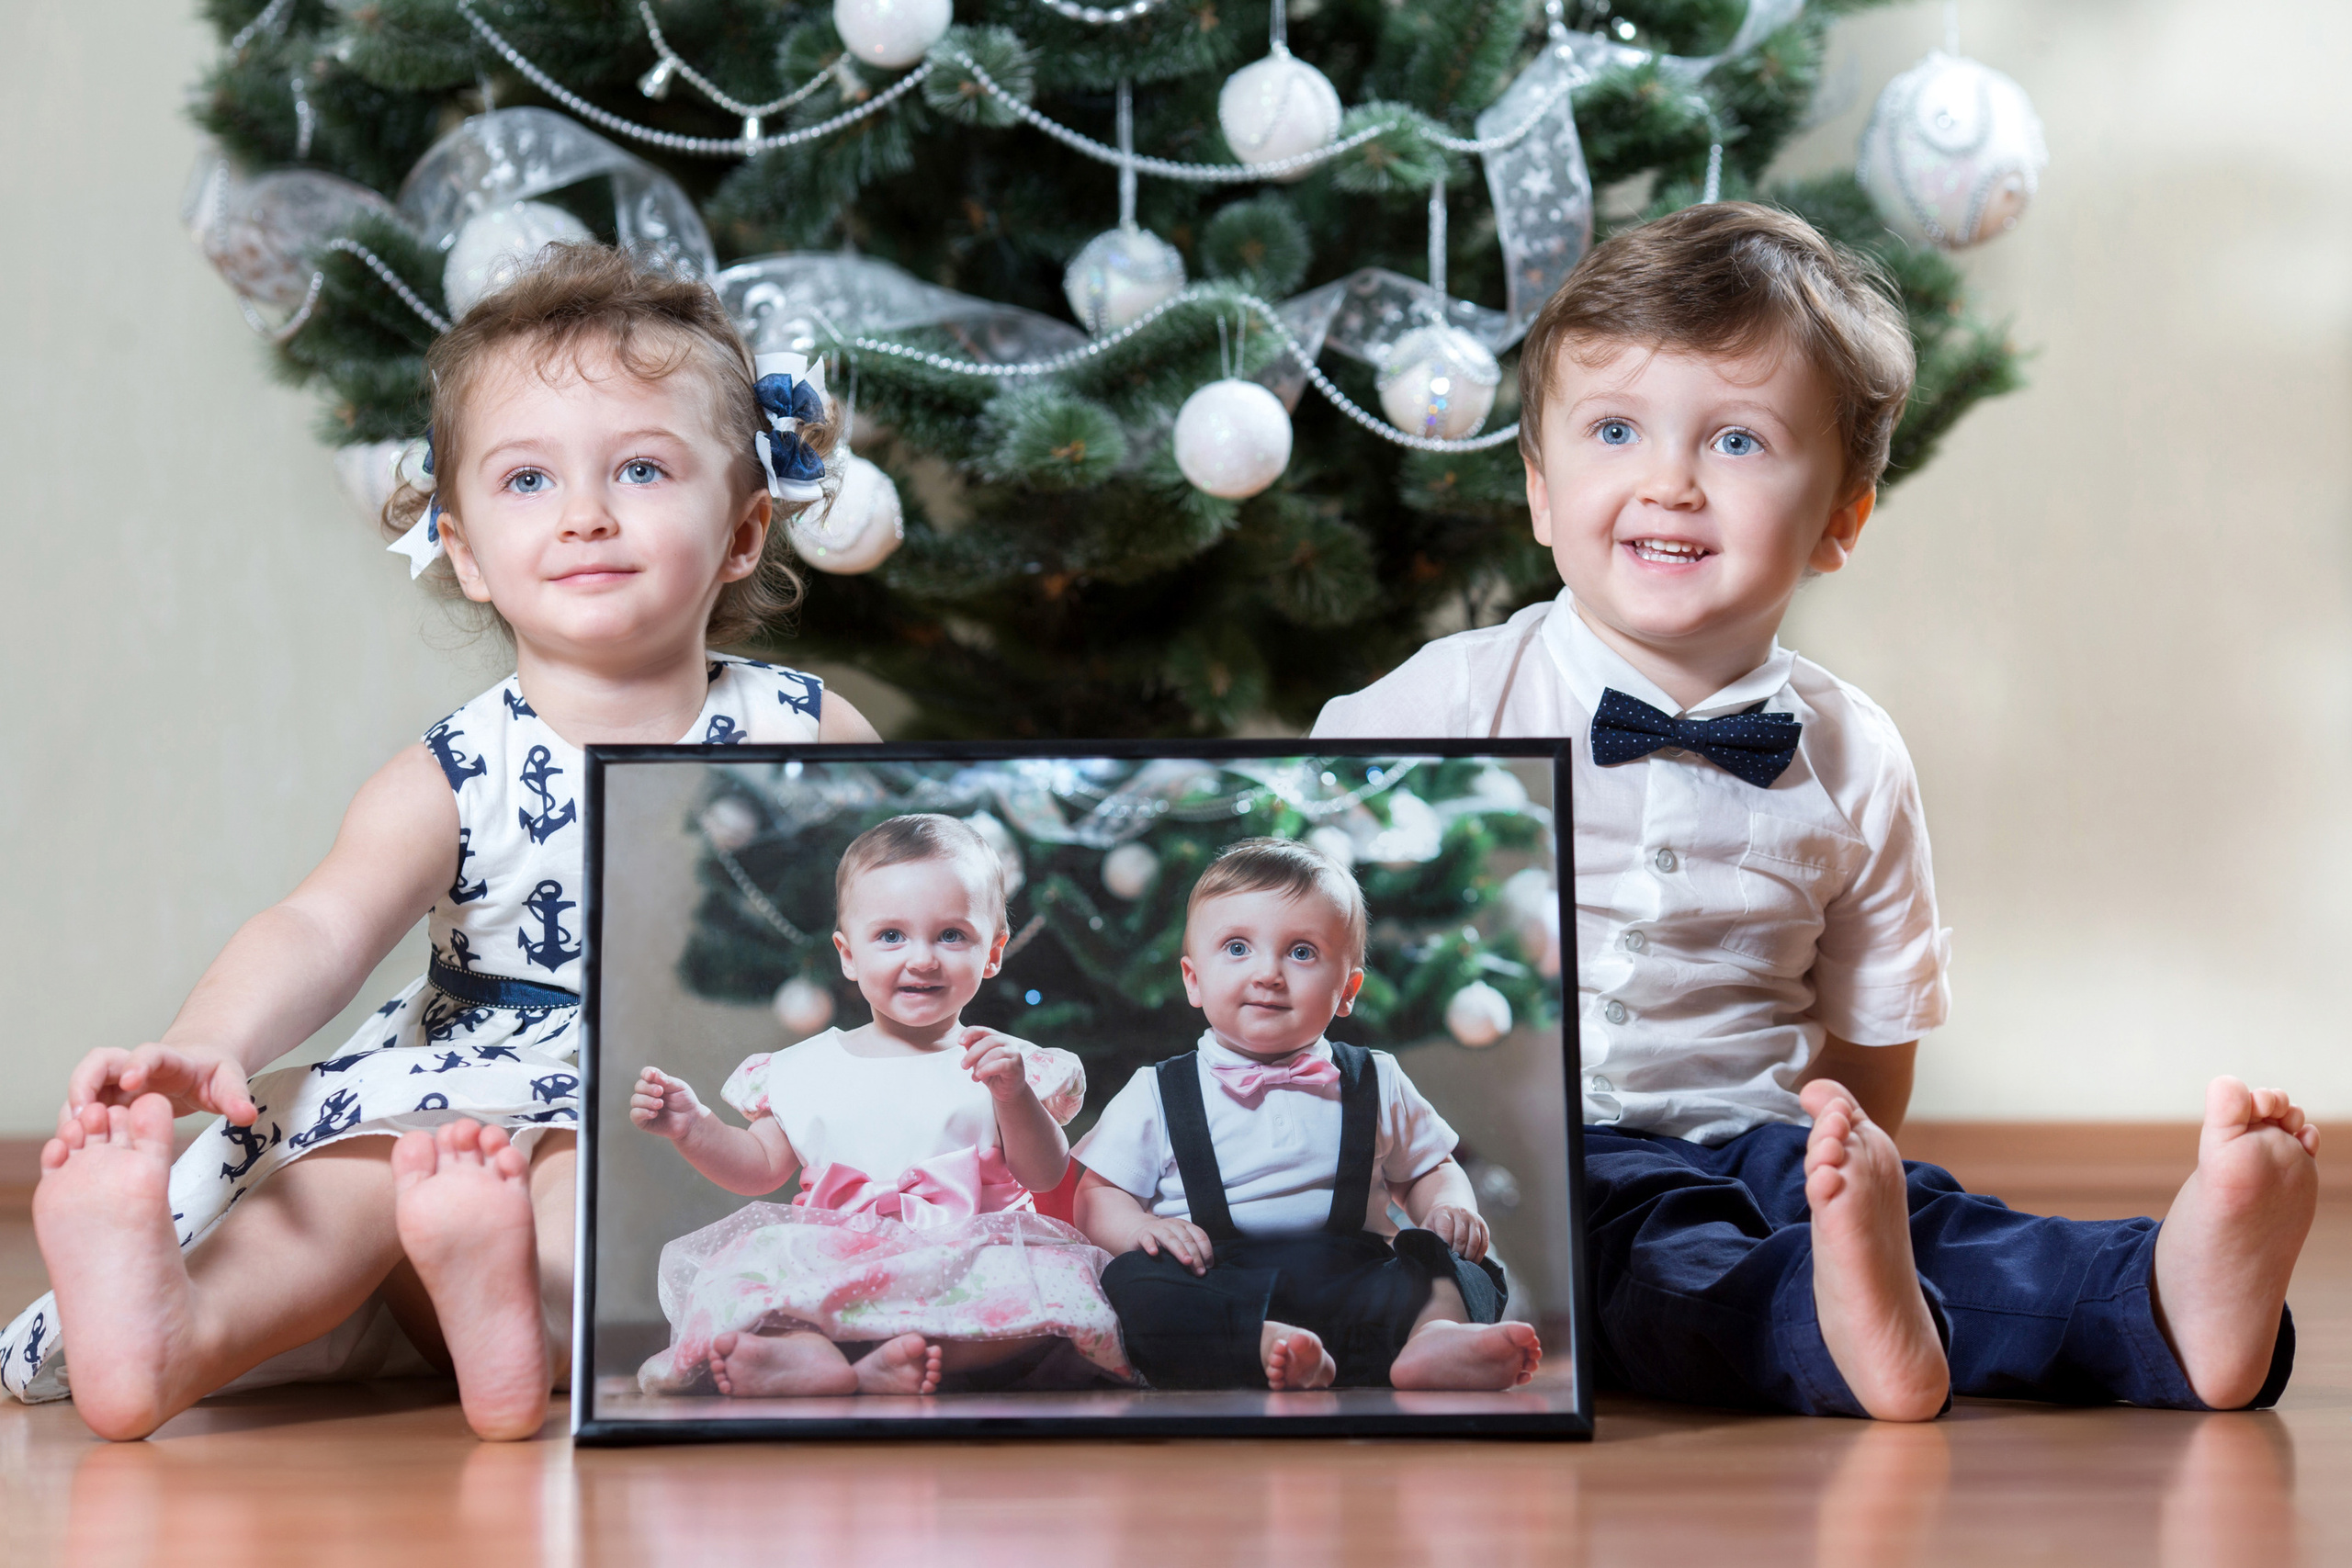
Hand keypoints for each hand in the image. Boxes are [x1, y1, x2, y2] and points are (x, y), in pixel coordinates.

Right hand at [67, 1044, 254, 1124]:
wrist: (198, 1069)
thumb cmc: (212, 1074)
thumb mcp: (230, 1082)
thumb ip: (237, 1097)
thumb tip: (247, 1116)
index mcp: (167, 1059)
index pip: (148, 1053)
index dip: (137, 1064)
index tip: (130, 1080)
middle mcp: (135, 1066)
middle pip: (99, 1062)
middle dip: (84, 1083)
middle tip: (82, 1116)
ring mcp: (118, 1082)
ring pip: (84, 1085)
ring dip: (74, 1107)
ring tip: (73, 1137)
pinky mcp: (109, 1098)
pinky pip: (85, 1106)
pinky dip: (77, 1123)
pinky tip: (77, 1146)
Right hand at [630, 1066, 707, 1139]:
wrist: (691, 1120)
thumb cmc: (685, 1102)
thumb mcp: (678, 1087)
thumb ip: (665, 1080)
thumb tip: (651, 1073)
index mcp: (656, 1083)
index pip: (646, 1074)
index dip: (647, 1073)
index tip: (651, 1075)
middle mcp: (647, 1094)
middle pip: (639, 1086)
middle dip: (648, 1088)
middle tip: (660, 1091)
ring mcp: (643, 1107)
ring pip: (635, 1100)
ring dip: (647, 1100)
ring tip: (660, 1104)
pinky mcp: (642, 1121)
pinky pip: (635, 1114)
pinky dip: (643, 1112)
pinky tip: (654, 1113)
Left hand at [958, 1027, 1039, 1106]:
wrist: (1007, 1091)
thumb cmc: (992, 1073)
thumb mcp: (979, 1061)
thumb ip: (973, 1050)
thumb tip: (963, 1042)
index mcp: (997, 1038)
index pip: (983, 1030)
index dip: (970, 1033)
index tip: (959, 1042)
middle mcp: (1007, 1042)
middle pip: (989, 1041)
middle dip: (973, 1053)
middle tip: (964, 1066)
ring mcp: (1013, 1054)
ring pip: (995, 1053)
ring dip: (980, 1064)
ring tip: (974, 1075)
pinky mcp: (1015, 1067)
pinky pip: (1001, 1064)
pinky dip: (988, 1069)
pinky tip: (980, 1075)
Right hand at [1131, 1215, 1215, 1274]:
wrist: (1137, 1231)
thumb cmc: (1163, 1241)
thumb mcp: (1179, 1241)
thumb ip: (1191, 1249)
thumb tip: (1207, 1267)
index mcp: (1185, 1226)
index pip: (1199, 1235)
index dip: (1206, 1250)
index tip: (1209, 1266)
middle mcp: (1173, 1225)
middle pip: (1187, 1239)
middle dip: (1195, 1255)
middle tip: (1200, 1271)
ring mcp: (1157, 1229)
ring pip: (1170, 1238)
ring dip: (1180, 1250)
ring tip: (1187, 1261)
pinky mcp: (1143, 1235)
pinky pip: (1147, 1239)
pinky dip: (1151, 1245)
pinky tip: (1154, 1253)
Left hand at [1421, 1204, 1489, 1261]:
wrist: (1451, 1210)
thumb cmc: (1436, 1224)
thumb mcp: (1427, 1226)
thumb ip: (1424, 1237)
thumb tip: (1421, 1253)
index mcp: (1444, 1213)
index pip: (1446, 1231)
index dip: (1445, 1246)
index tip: (1443, 1256)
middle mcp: (1461, 1213)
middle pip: (1461, 1238)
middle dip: (1457, 1254)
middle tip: (1452, 1264)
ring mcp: (1474, 1219)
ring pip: (1474, 1241)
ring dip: (1468, 1256)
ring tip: (1462, 1264)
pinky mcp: (1483, 1226)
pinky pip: (1484, 1243)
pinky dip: (1479, 1255)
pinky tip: (1472, 1262)